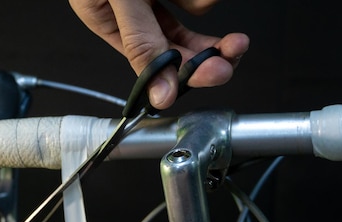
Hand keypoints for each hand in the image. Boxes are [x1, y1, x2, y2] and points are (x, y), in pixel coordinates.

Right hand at [69, 0, 249, 109]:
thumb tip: (160, 92)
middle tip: (233, 49)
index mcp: (108, 24)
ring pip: (193, 12)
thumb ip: (139, 41)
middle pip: (178, 48)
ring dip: (200, 3)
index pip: (150, 66)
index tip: (213, 73)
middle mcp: (133, 14)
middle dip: (208, 51)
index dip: (183, 76)